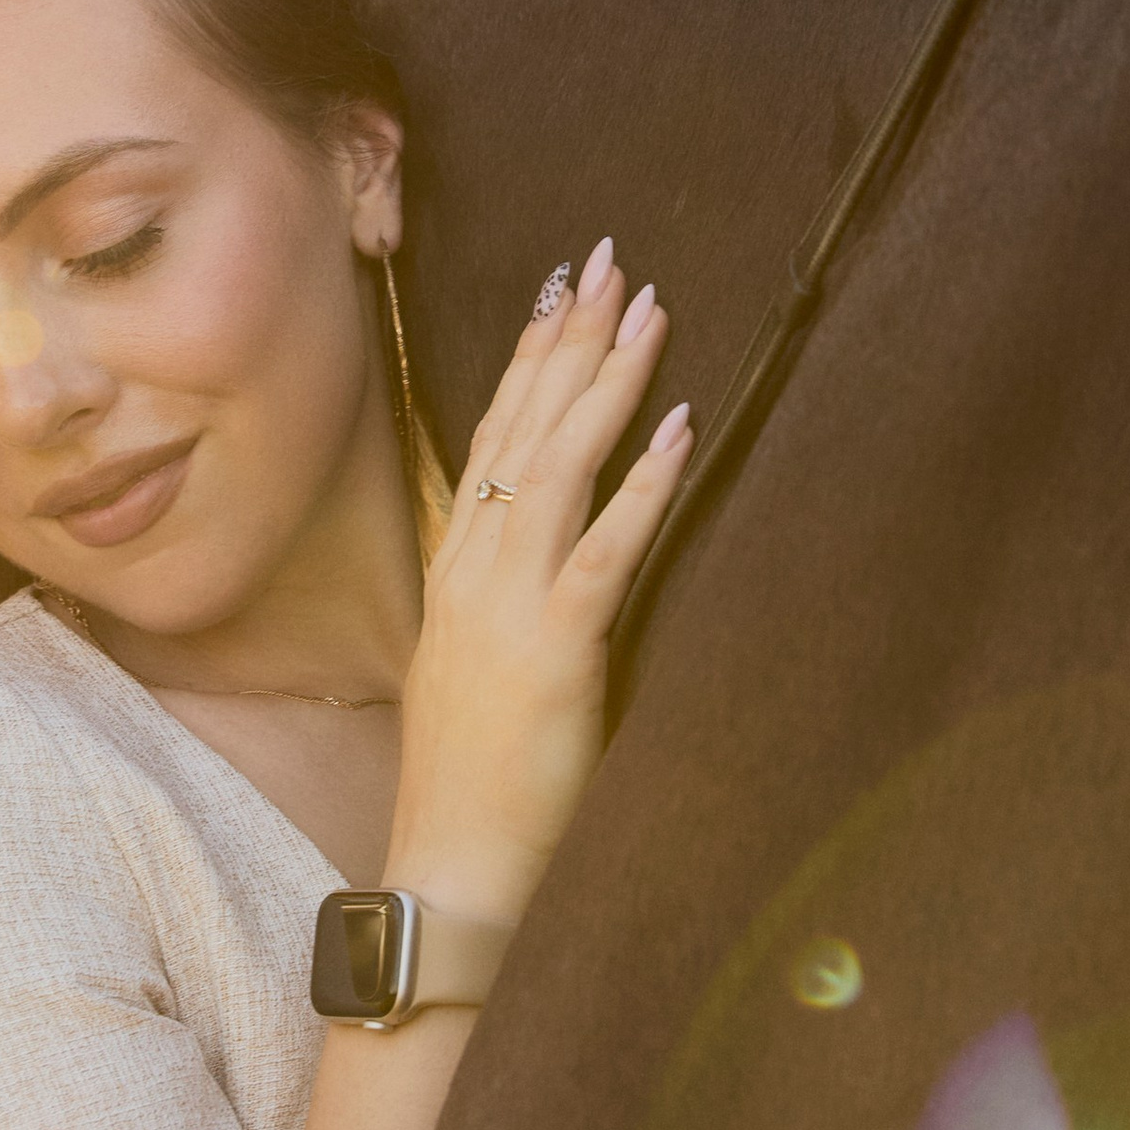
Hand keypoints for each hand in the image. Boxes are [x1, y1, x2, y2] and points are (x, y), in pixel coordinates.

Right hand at [385, 240, 689, 931]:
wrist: (449, 866)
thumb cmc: (473, 783)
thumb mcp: (474, 671)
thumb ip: (505, 605)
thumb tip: (550, 560)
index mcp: (457, 573)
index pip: (492, 440)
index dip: (527, 361)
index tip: (559, 293)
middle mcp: (474, 571)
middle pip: (524, 429)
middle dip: (571, 340)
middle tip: (611, 262)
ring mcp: (507, 606)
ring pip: (560, 467)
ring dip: (608, 383)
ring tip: (648, 311)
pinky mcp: (553, 650)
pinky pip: (605, 551)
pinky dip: (644, 484)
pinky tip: (679, 427)